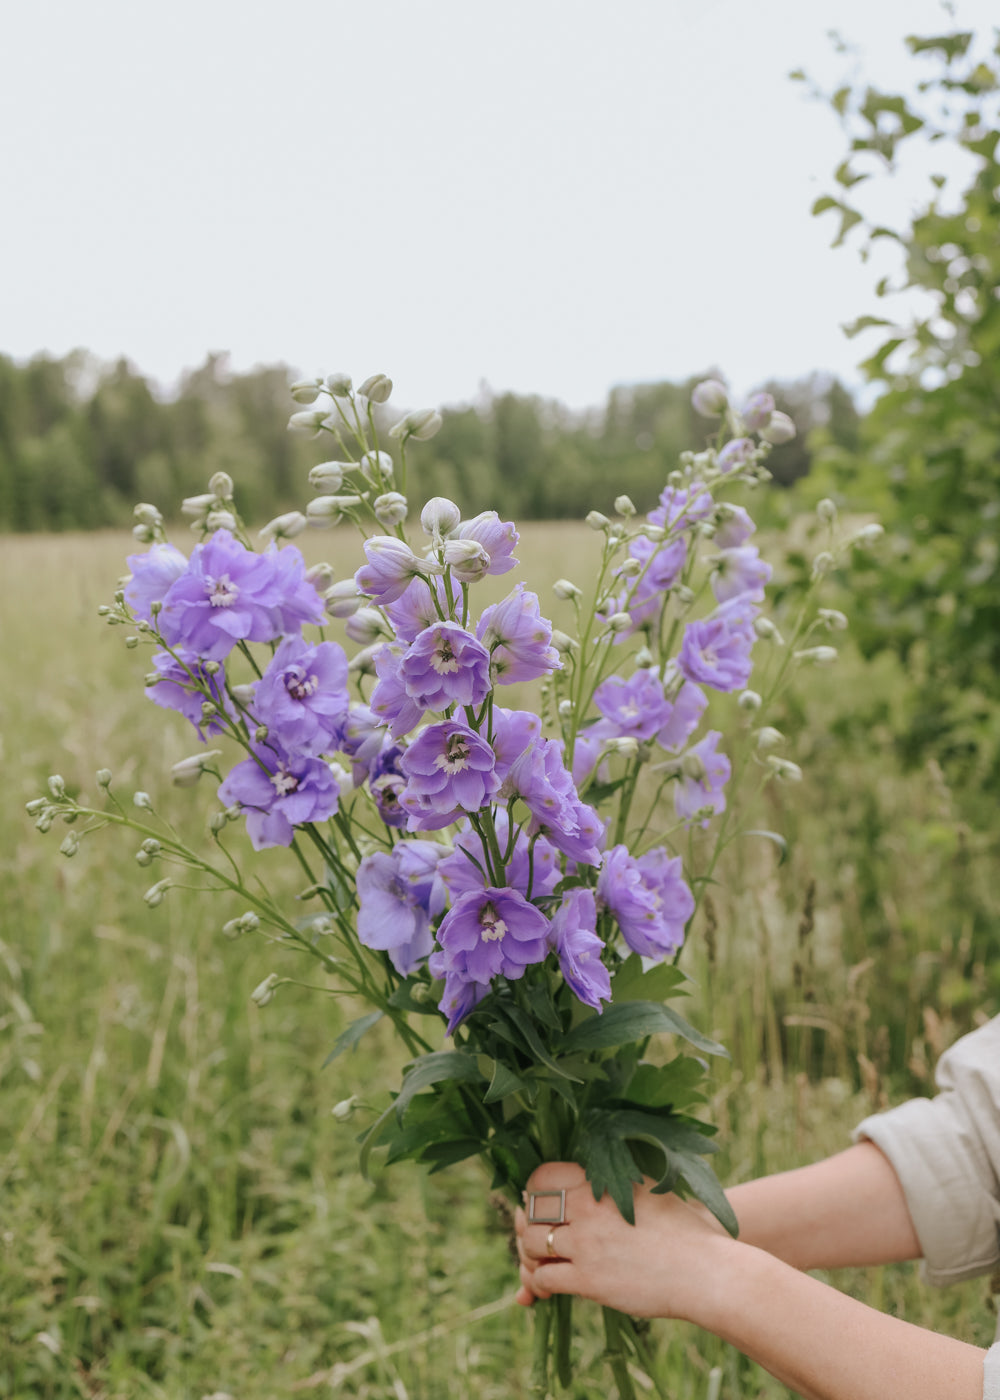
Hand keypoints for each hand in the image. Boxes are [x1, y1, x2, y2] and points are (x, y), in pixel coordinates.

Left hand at [514, 1161, 732, 1319]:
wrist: (703, 1270)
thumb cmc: (682, 1229)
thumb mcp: (648, 1186)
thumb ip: (616, 1179)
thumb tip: (592, 1180)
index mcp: (600, 1181)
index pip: (543, 1176)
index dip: (533, 1191)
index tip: (538, 1203)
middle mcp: (587, 1207)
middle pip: (532, 1210)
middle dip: (528, 1224)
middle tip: (536, 1236)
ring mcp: (585, 1243)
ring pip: (531, 1243)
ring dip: (530, 1254)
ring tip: (540, 1262)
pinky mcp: (588, 1279)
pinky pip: (544, 1277)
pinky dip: (539, 1283)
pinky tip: (547, 1288)